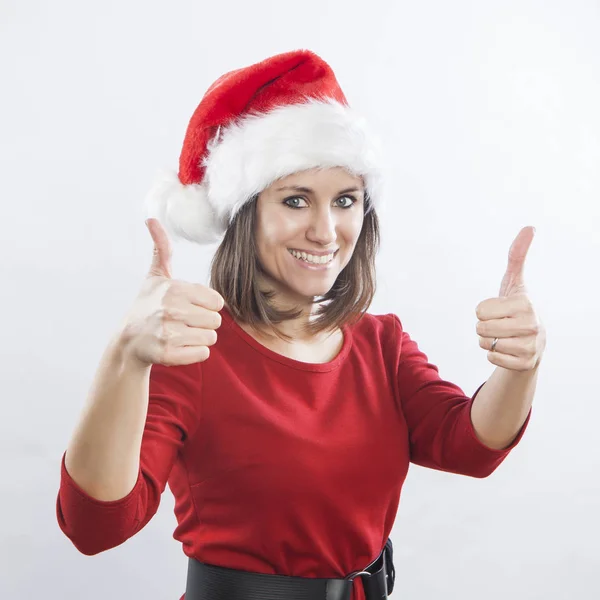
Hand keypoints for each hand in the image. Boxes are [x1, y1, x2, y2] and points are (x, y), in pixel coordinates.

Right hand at [119, 218, 223, 366]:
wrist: (128, 340)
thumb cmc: (147, 306)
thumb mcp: (155, 276)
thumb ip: (161, 249)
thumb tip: (151, 219)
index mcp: (175, 289)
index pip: (217, 302)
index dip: (206, 306)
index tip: (189, 306)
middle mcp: (171, 309)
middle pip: (216, 321)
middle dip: (204, 323)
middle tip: (184, 322)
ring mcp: (168, 333)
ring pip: (211, 338)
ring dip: (200, 338)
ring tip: (181, 334)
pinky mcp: (168, 354)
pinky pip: (202, 354)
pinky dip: (194, 353)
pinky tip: (179, 346)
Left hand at [475, 226, 545, 370]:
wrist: (533, 341)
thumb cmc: (517, 307)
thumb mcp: (514, 282)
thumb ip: (517, 255)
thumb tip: (530, 227)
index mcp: (524, 303)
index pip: (479, 310)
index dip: (484, 310)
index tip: (500, 310)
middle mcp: (531, 325)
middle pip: (480, 327)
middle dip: (484, 326)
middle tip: (500, 324)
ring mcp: (530, 346)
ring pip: (484, 343)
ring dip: (488, 341)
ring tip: (504, 336)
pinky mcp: (525, 363)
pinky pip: (491, 358)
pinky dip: (494, 355)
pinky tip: (509, 349)